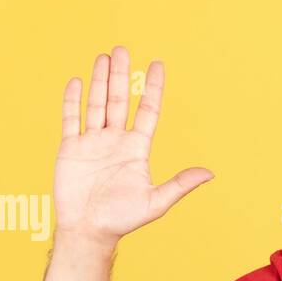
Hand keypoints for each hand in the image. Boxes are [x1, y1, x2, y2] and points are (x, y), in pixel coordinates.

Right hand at [55, 45, 212, 244]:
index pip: (147, 111)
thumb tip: (210, 174)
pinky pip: (71, 119)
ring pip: (96, 104)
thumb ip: (180, 185)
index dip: (152, 88)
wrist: (89, 231)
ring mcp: (92, 143)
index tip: (157, 65)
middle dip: (121, 75)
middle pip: (119, 100)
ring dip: (99, 80)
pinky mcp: (70, 149)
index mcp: (136, 149)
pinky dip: (73, 101)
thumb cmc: (123, 220)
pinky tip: (78, 82)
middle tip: (122, 49)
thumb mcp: (156, 202)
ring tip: (104, 56)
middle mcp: (115, 141)